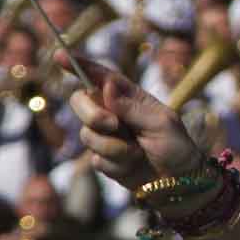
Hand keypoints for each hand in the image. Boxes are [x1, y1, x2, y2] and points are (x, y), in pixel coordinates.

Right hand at [69, 55, 201, 190]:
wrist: (179, 183)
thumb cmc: (176, 147)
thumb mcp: (162, 123)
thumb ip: (132, 106)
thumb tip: (107, 85)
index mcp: (129, 97)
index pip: (100, 76)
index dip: (78, 65)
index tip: (60, 56)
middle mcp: (113, 113)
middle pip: (80, 102)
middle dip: (93, 114)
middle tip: (113, 124)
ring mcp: (106, 136)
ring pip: (87, 134)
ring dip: (113, 146)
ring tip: (137, 152)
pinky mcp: (103, 158)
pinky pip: (97, 159)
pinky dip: (117, 164)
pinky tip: (133, 166)